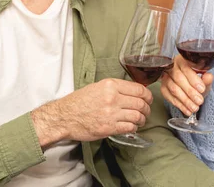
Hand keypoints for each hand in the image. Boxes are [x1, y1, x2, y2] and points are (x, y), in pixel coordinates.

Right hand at [31, 78, 152, 147]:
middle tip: (146, 111)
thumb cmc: (79, 101)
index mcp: (110, 85)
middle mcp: (112, 98)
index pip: (139, 89)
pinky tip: (132, 127)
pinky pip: (129, 127)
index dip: (148, 96)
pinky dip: (134, 128)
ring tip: (141, 120)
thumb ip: (116, 88)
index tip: (149, 99)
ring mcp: (111, 113)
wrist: (65, 116)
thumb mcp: (98, 87)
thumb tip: (133, 92)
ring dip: (142, 119)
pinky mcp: (108, 127)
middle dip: (147, 109)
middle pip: (140, 103)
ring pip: (137, 116)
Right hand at [160, 54, 213, 115]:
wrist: (191, 87)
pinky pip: (170, 97)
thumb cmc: (197, 81)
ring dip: (185, 100)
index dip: (194, 79)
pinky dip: (180, 105)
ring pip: (174, 89)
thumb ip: (207, 79)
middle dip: (190, 91)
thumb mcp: (204, 80)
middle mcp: (172, 67)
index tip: (202, 89)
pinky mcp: (163, 88)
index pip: (186, 68)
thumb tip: (209, 76)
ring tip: (195, 107)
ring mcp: (166, 78)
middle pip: (179, 79)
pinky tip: (187, 110)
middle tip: (199, 101)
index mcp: (182, 60)